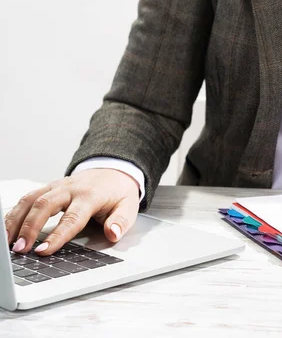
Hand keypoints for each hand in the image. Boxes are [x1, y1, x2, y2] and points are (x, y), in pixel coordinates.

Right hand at [4, 169, 139, 255]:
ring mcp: (57, 186)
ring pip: (31, 200)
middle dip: (29, 228)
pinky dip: (15, 213)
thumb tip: (112, 234)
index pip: (72, 218)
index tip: (43, 252)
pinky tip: (8, 230)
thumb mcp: (129, 206)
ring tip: (9, 243)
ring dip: (16, 221)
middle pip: (44, 205)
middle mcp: (70, 188)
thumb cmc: (119, 192)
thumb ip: (121, 221)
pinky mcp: (48, 187)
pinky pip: (27, 198)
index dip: (57, 235)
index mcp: (90, 195)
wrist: (113, 171)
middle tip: (20, 249)